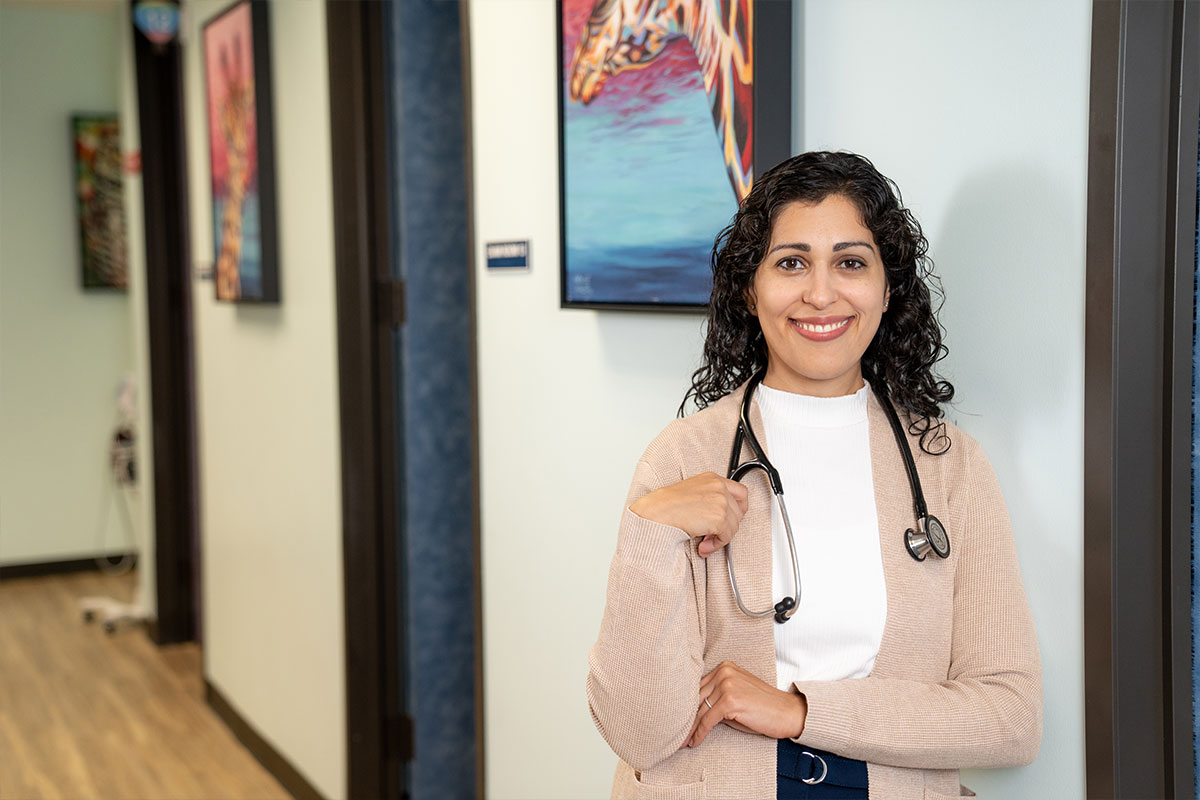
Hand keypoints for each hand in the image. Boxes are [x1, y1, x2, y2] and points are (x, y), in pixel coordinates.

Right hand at [629, 473, 748, 556]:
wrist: (655, 513)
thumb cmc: (665, 505)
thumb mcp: (691, 493)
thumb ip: (709, 500)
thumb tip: (720, 518)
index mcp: (712, 478)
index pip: (741, 492)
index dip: (739, 509)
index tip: (732, 519)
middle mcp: (719, 487)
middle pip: (739, 512)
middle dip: (728, 526)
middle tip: (714, 533)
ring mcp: (721, 501)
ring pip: (734, 526)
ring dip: (721, 538)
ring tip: (704, 541)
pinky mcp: (719, 517)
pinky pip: (726, 537)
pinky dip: (716, 545)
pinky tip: (703, 546)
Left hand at [685, 661, 806, 747]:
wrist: (788, 713)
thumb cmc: (763, 708)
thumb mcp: (736, 697)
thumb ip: (716, 698)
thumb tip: (692, 713)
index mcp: (724, 667)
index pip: (698, 688)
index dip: (686, 707)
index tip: (677, 721)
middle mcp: (723, 671)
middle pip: (696, 698)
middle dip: (685, 719)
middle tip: (675, 735)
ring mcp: (726, 684)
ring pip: (699, 710)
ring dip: (690, 729)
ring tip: (682, 742)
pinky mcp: (730, 700)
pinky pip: (708, 720)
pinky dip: (700, 733)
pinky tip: (695, 742)